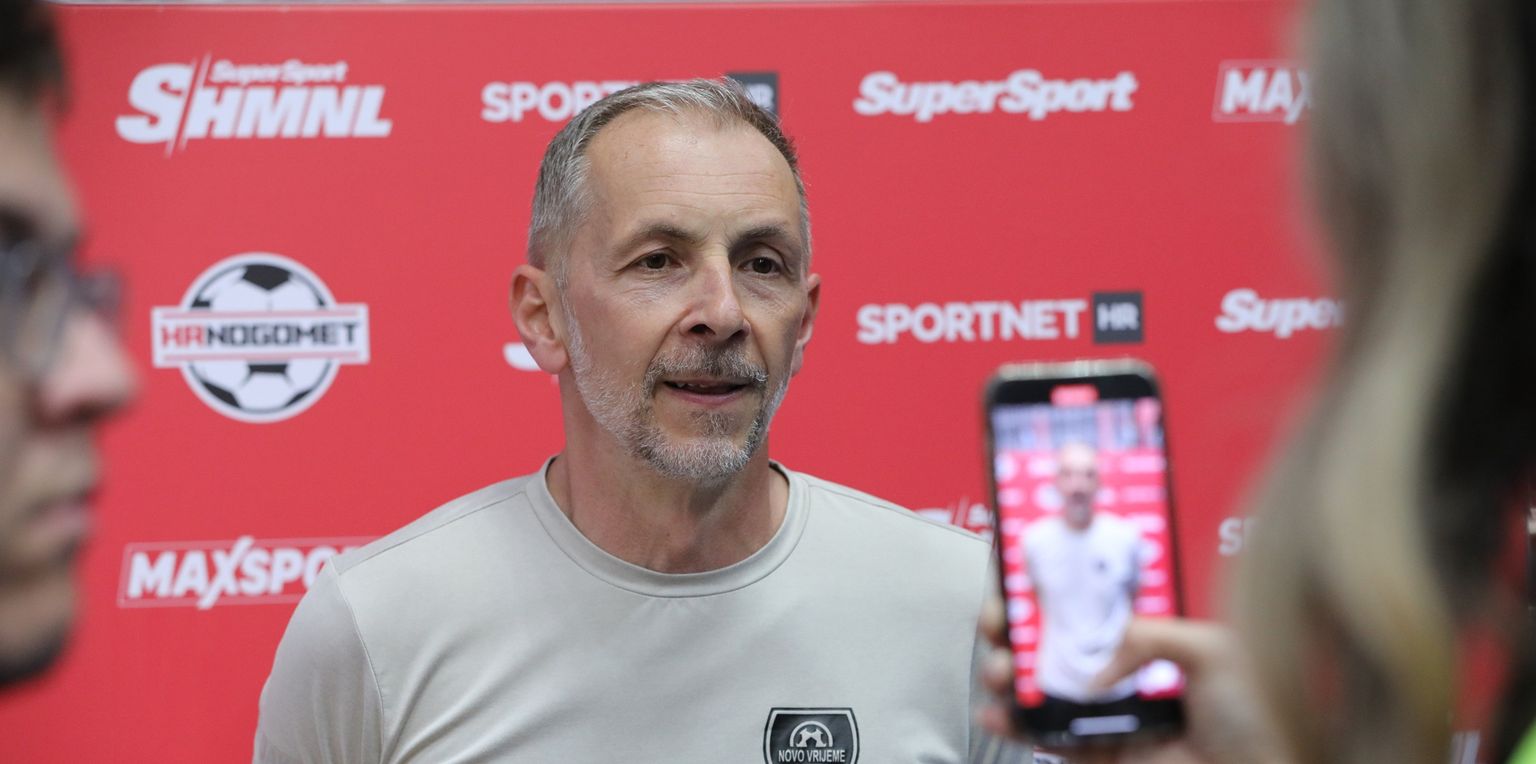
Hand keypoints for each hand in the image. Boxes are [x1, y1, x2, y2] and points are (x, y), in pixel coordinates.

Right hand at [976, 595, 1287, 763]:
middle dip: (1015, 623)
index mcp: (1147, 630)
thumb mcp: (1214, 649)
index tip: (1020, 571)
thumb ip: (1149, 635)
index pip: (1088, 596)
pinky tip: (996, 713)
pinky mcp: (1097, 751)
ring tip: (1000, 669)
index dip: (1050, 582)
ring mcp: (1104, 710)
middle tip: (1001, 621)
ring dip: (1006, 671)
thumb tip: (1097, 664)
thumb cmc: (1256, 714)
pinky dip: (1014, 725)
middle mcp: (1119, 665)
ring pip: (1038, 683)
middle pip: (1050, 636)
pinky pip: (1047, 736)